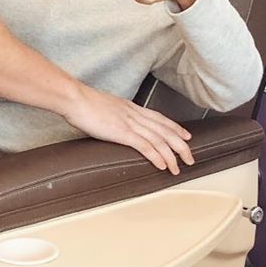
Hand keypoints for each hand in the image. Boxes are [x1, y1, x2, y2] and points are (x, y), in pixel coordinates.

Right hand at [66, 85, 193, 173]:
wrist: (75, 98)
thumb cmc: (83, 102)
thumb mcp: (104, 106)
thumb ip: (113, 114)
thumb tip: (113, 121)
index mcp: (131, 107)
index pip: (159, 118)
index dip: (175, 128)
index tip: (186, 135)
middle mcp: (135, 114)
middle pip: (165, 130)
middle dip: (180, 145)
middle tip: (190, 157)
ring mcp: (130, 123)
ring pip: (159, 140)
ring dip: (172, 155)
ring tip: (179, 167)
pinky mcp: (122, 132)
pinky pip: (145, 146)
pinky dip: (156, 156)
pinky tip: (163, 165)